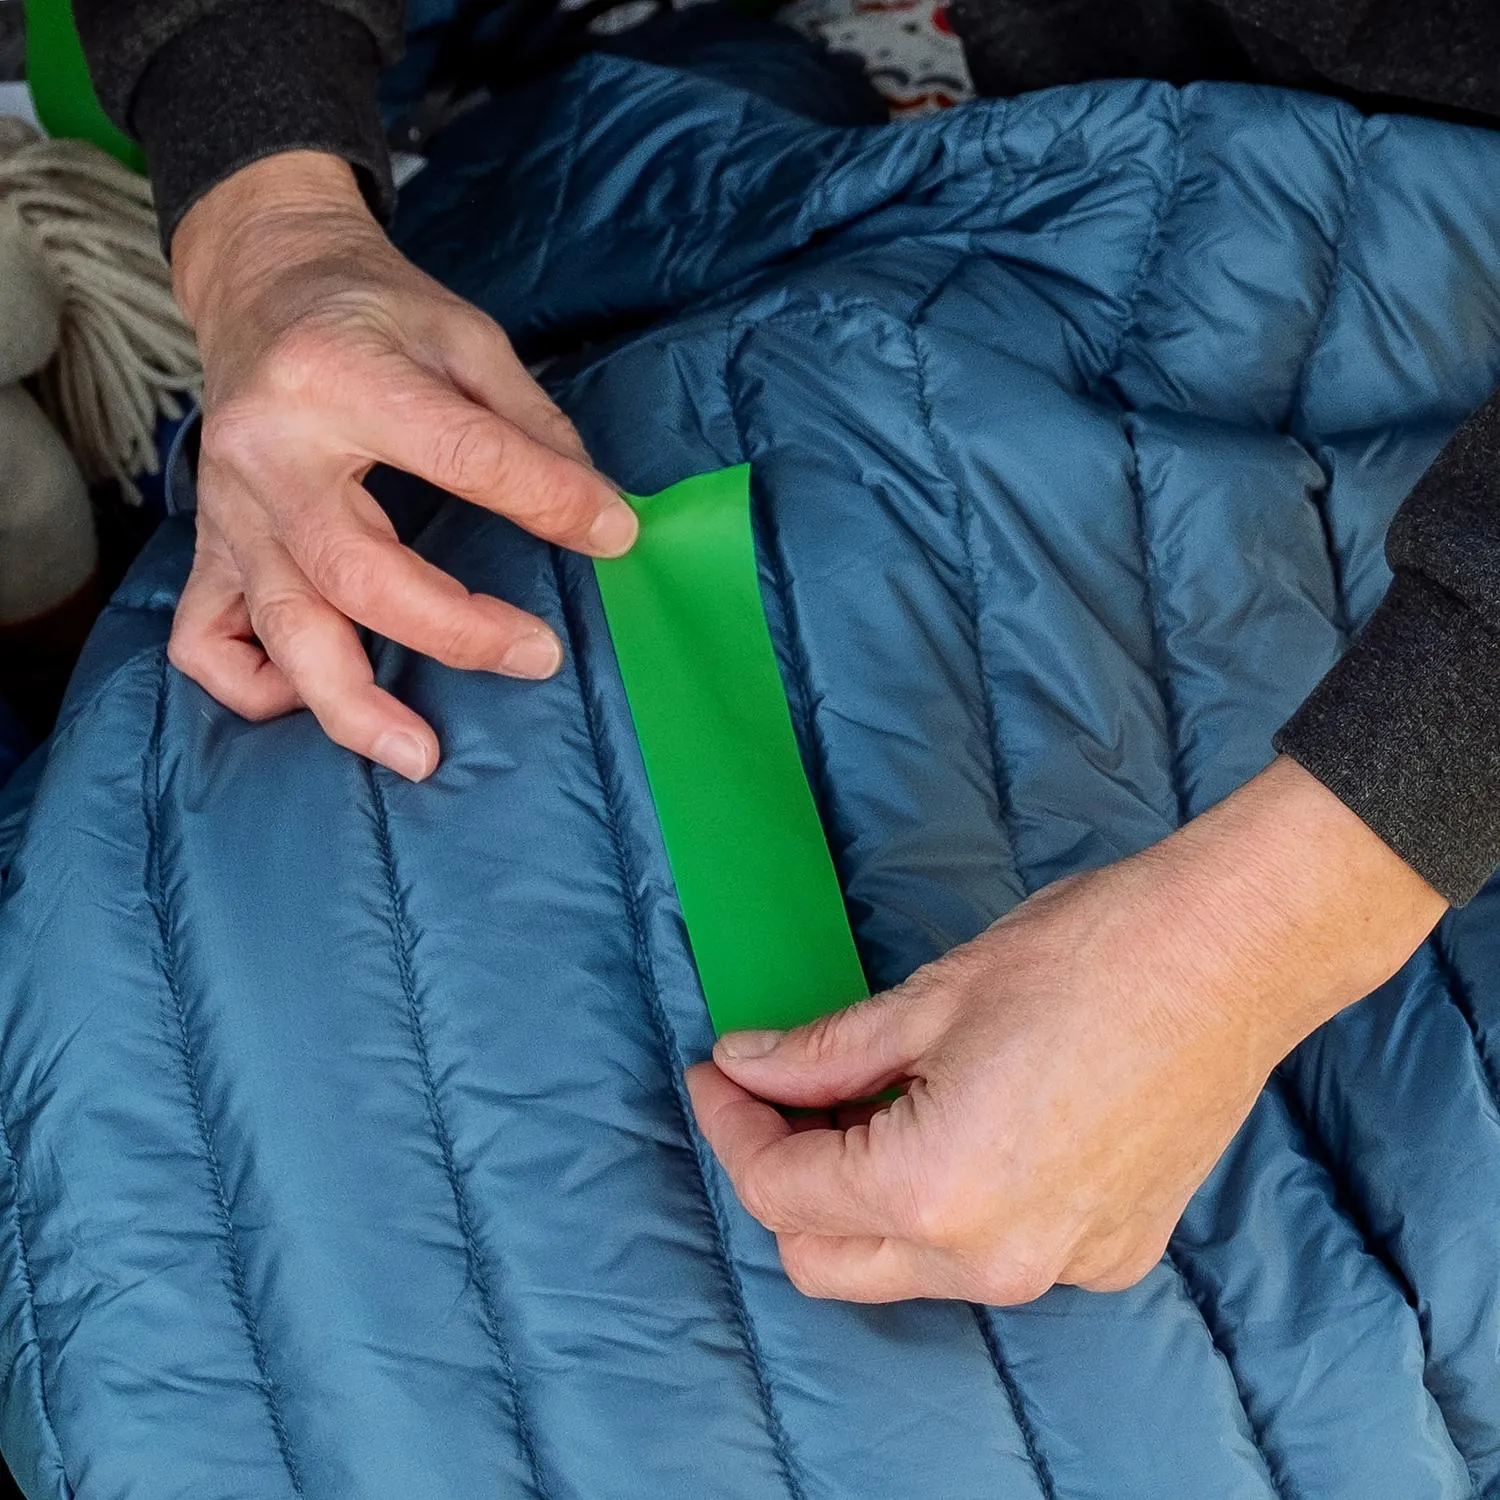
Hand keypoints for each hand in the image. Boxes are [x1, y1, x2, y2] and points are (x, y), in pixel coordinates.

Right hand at [168, 151, 635, 778]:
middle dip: (458, 633)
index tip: (613, 533)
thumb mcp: (465, 335)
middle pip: (359, 574)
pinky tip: (312, 693)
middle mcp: (268, 453)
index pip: (458, 456)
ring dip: (351, 704)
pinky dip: (254, 686)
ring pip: (280, 629)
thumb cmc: (371, 307)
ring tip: (420, 754)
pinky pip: (208, 641)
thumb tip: (600, 517)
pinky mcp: (211, 547)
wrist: (261, 280)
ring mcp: (230, 511)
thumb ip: (530, 425)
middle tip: (539, 656)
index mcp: (339, 378)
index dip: (548, 501)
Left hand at [688, 757, 1445, 1302]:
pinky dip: (946, 1206)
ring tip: (862, 1101)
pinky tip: (953, 1123)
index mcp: (934, 1192)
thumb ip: (822, 1053)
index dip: (731, 1126)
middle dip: (783, 1180)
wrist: (1232, 954)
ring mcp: (1061, 1266)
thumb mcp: (929, 999)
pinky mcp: (1111, 1252)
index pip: (782, 1190)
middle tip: (774, 1095)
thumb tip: (747, 1067)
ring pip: (909, 1267)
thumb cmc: (1086, 957)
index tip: (717, 1076)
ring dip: (862, 1199)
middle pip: (830, 1259)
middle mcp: (995, 1259)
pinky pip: (991, 1254)